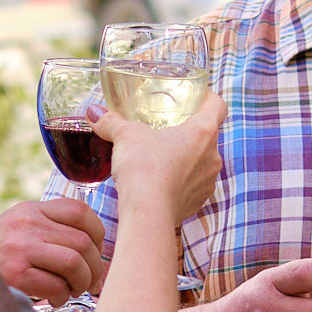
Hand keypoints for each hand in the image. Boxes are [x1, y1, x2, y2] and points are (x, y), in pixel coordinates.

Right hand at [0, 198, 106, 306]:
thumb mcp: (17, 228)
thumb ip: (48, 228)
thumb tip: (94, 249)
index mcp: (31, 210)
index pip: (80, 212)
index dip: (98, 234)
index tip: (96, 252)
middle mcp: (27, 224)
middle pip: (83, 242)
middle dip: (94, 268)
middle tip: (90, 282)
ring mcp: (20, 248)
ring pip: (75, 263)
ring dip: (82, 283)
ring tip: (73, 290)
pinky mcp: (15, 274)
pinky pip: (57, 286)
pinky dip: (63, 297)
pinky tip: (54, 298)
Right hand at [102, 92, 224, 223]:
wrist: (147, 213)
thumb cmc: (143, 168)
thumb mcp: (125, 136)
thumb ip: (110, 121)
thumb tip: (94, 112)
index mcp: (202, 132)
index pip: (218, 106)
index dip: (208, 98)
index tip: (196, 98)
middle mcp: (212, 156)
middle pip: (208, 135)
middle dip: (189, 131)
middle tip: (168, 128)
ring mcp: (208, 182)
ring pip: (201, 162)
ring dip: (186, 158)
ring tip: (162, 157)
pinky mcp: (198, 202)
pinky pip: (193, 186)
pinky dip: (181, 181)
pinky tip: (160, 181)